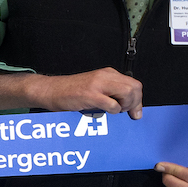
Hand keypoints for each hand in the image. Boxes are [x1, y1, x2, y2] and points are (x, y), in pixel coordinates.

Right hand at [0, 67, 143, 117]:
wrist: (49, 90)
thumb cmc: (70, 93)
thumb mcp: (94, 87)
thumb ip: (110, 92)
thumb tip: (128, 106)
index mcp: (107, 74)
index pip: (134, 84)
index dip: (138, 100)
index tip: (135, 112)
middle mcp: (105, 76)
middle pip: (134, 88)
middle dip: (135, 103)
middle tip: (127, 113)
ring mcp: (98, 84)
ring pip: (127, 93)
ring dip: (126, 106)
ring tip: (115, 112)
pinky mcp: (90, 95)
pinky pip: (113, 105)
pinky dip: (113, 111)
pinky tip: (103, 112)